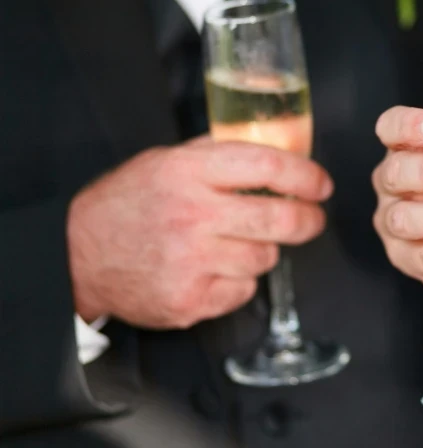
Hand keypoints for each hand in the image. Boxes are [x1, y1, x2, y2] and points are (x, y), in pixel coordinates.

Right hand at [67, 137, 332, 328]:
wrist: (76, 255)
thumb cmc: (126, 205)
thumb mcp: (164, 161)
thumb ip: (216, 155)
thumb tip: (274, 148)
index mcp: (188, 172)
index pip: (268, 166)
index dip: (306, 176)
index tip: (321, 184)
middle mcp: (193, 215)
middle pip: (280, 218)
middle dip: (308, 220)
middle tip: (312, 219)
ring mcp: (191, 261)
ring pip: (265, 258)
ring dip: (262, 251)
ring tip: (235, 244)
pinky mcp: (190, 299)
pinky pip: (243, 291)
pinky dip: (238, 282)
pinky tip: (214, 269)